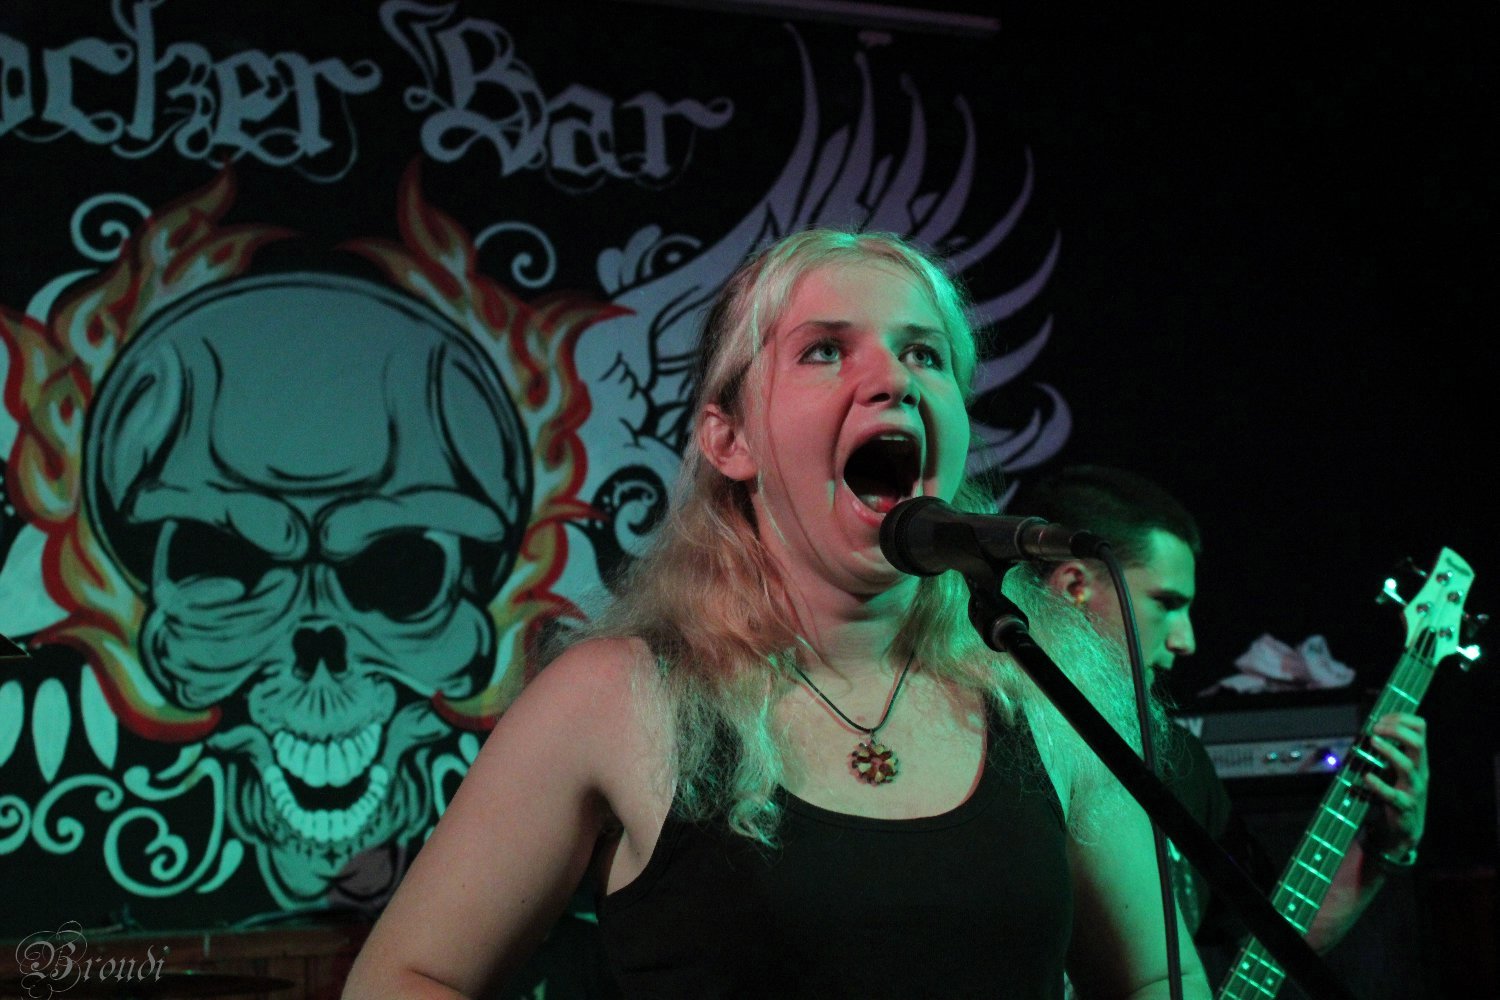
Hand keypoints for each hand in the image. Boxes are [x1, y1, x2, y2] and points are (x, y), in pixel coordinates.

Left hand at [1362, 711, 1427, 855]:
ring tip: (1372, 741)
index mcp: (1419, 758)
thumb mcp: (1399, 768)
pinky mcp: (1403, 805)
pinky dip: (1378, 784)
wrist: (1407, 828)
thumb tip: (1370, 726)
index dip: (1402, 718)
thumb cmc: (1400, 791)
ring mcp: (1413, 789)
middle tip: (1375, 728)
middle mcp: (1420, 771)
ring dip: (1389, 751)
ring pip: (1408, 766)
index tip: (1381, 718)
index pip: (1421, 729)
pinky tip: (1367, 776)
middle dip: (1396, 731)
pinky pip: (1392, 794)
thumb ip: (1390, 749)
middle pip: (1417, 743)